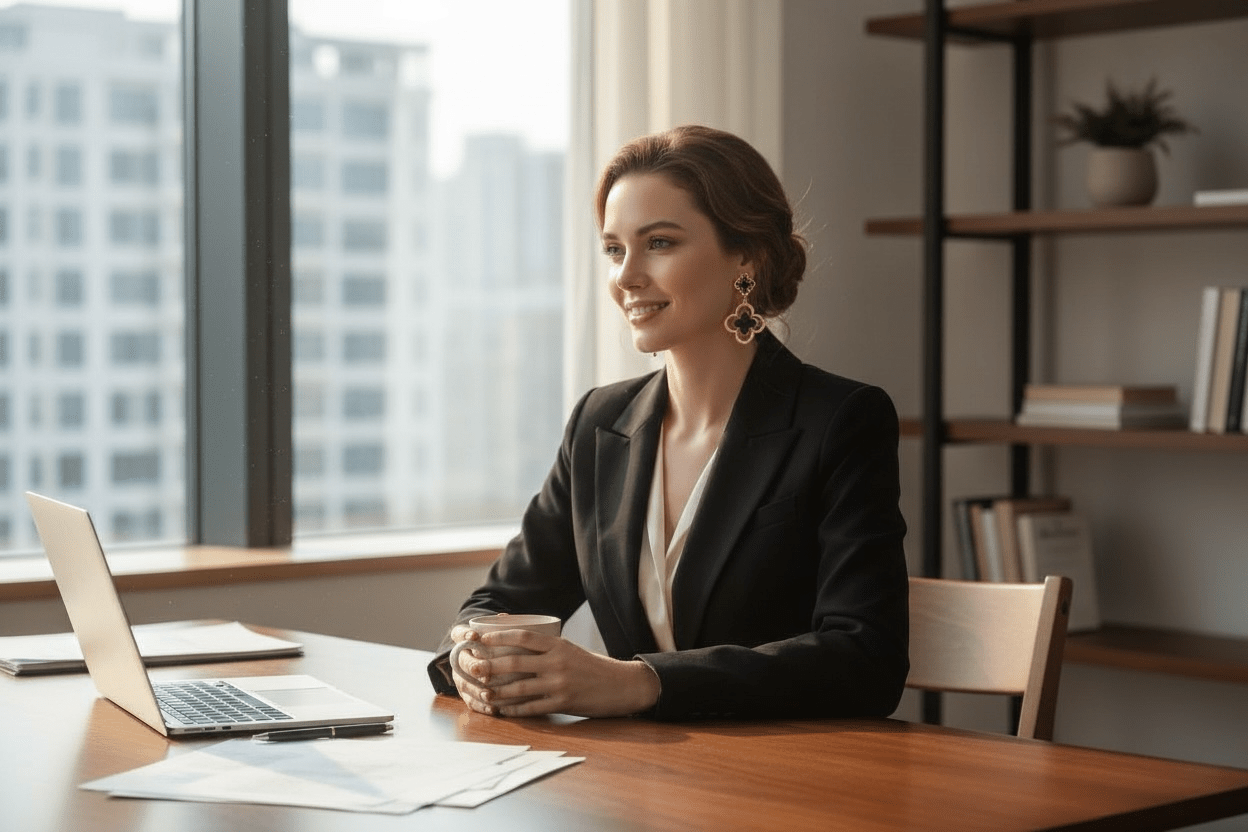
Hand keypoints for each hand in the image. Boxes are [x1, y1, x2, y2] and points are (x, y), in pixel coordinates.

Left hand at [453, 628, 660, 717]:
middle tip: (472, 667)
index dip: (498, 637)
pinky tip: (502, 709)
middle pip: (515, 662)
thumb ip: (547, 648)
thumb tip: (516, 642)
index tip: (479, 638)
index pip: (523, 637)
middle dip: (490, 665)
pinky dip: (514, 708)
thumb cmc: (593, 666)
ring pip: (519, 687)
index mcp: (558, 645)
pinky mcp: (562, 703)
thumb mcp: (571, 650)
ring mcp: (559, 683)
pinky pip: (532, 707)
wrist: (621, 685)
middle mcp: (557, 662)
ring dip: (498, 691)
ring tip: (483, 692)